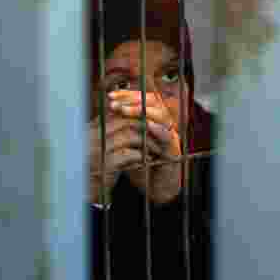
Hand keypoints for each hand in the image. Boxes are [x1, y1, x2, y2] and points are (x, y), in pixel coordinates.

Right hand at [87, 108, 169, 205]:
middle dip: (143, 128)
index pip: (116, 115)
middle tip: (156, 134)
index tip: (147, 124)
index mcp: (89, 129)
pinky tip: (145, 160)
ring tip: (154, 149)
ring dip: (146, 142)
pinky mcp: (106, 164)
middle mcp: (92, 136)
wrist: (80, 189)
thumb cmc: (90, 166)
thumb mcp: (94, 145)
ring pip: (129, 137)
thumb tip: (122, 115)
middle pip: (124, 123)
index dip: (134, 118)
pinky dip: (141, 156)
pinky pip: (130, 154)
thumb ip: (105, 130)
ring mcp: (98, 150)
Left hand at [106, 90, 185, 204]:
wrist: (154, 183)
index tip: (109, 96)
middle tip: (115, 104)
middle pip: (152, 102)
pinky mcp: (174, 147)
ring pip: (161, 115)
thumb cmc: (138, 160)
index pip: (140, 98)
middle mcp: (162, 121)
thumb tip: (104, 109)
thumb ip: (119, 125)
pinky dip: (159, 130)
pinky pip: (168, 135)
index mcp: (151, 116)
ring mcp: (170, 133)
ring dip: (142, 112)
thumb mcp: (126, 140)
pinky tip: (148, 126)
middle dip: (132, 101)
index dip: (126, 95)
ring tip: (125, 111)